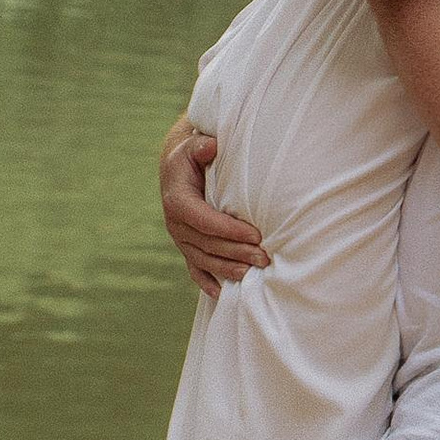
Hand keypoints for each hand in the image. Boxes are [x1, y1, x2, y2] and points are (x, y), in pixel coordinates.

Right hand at [158, 118, 266, 301]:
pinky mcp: (186, 247)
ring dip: (227, 268)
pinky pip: (194, 268)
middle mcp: (175, 224)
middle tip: (264, 257)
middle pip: (207, 244)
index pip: (203, 220)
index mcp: (177, 201)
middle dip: (236, 252)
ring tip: (253, 274)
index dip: (228, 230)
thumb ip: (201, 146)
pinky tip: (220, 294)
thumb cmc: (191, 156)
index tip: (255, 235)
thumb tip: (210, 145)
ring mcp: (180, 239)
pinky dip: (207, 281)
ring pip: (203, 259)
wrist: (178, 169)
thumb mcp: (192, 145)